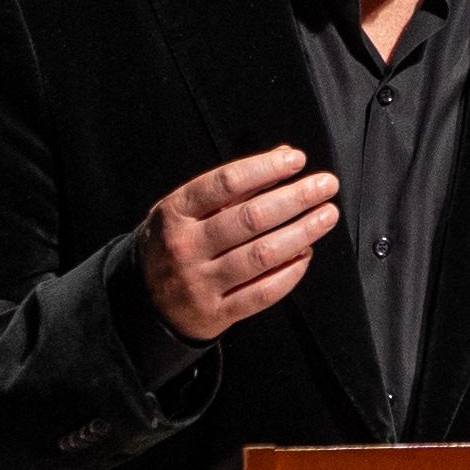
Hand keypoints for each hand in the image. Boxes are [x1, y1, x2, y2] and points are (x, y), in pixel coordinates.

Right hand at [136, 146, 340, 341]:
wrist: (142, 302)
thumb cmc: (175, 243)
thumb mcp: (187, 209)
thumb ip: (234, 185)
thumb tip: (283, 156)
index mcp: (175, 213)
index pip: (225, 183)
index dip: (265, 168)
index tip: (297, 160)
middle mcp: (185, 247)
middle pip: (250, 219)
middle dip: (295, 199)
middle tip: (327, 185)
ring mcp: (200, 283)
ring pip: (261, 256)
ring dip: (301, 233)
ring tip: (327, 215)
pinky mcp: (216, 313)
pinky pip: (262, 293)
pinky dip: (290, 273)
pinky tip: (307, 254)